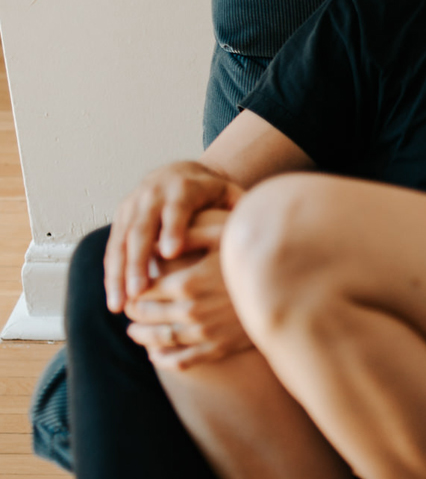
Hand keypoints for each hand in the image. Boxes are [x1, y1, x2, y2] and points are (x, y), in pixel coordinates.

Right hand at [105, 161, 242, 312]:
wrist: (178, 173)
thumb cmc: (212, 193)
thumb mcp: (229, 194)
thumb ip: (241, 210)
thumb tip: (261, 228)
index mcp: (182, 188)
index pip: (176, 208)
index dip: (173, 229)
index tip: (171, 254)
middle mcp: (152, 195)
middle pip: (142, 228)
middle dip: (138, 260)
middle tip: (139, 291)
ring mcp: (132, 207)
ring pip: (121, 242)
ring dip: (119, 275)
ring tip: (120, 305)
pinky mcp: (120, 219)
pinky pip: (113, 249)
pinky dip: (112, 275)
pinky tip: (116, 300)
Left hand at [125, 214, 249, 369]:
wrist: (290, 290)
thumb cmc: (255, 258)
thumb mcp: (224, 237)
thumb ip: (189, 235)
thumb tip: (157, 240)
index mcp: (188, 282)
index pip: (143, 290)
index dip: (132, 289)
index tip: (131, 287)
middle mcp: (192, 311)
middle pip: (146, 315)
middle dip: (133, 312)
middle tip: (130, 308)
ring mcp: (205, 332)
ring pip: (159, 339)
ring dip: (141, 336)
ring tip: (135, 331)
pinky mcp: (219, 348)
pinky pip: (182, 360)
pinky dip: (163, 360)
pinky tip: (156, 354)